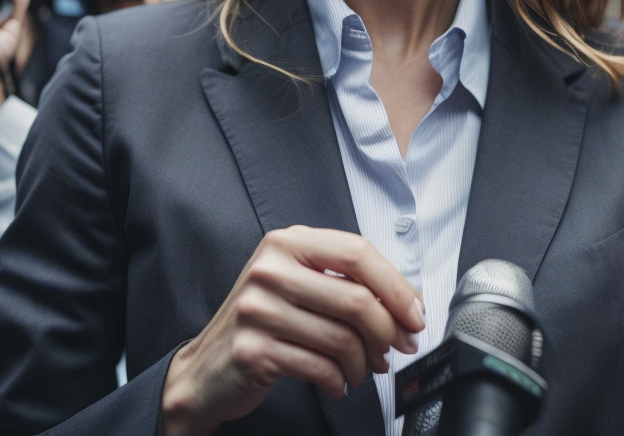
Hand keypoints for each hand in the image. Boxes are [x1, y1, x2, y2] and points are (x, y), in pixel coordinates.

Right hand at [161, 225, 425, 435]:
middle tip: (396, 348)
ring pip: (341, 338)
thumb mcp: (298, 281)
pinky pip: (320, 367)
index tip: (415, 314)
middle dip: (387, 330)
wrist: (208, 366)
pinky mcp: (253, 349)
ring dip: (364, 362)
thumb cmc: (265, 319)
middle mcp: (270, 269)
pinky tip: (337, 381)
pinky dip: (339, 380)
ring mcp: (258, 309)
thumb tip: (406, 304)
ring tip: (363, 368)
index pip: (357, 252)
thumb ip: (343, 280)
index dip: (396, 286)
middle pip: (355, 298)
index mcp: (288, 242)